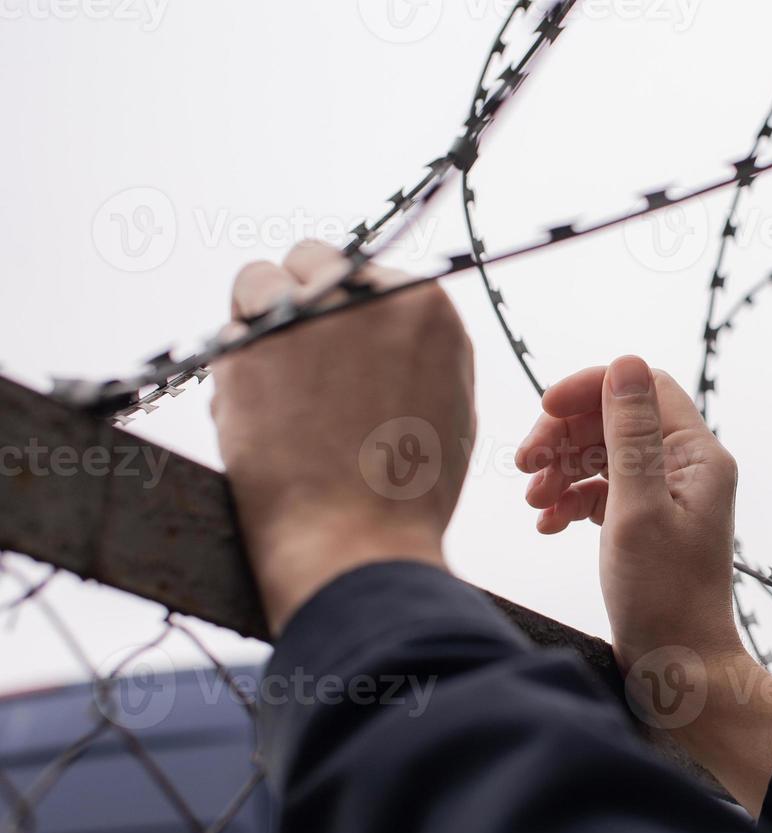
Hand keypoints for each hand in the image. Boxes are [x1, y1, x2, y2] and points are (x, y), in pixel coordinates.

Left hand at [212, 241, 475, 634]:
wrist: (359, 541)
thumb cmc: (409, 492)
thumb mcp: (449, 407)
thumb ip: (418, 352)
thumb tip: (383, 331)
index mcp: (425, 305)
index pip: (369, 273)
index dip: (349, 311)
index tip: (341, 348)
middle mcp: (368, 294)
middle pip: (312, 259)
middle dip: (300, 298)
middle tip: (297, 355)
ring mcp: (305, 315)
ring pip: (258, 281)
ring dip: (258, 322)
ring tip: (271, 382)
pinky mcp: (249, 346)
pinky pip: (228, 335)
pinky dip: (235, 371)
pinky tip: (257, 418)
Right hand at [517, 357, 771, 813]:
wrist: (678, 670)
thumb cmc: (663, 598)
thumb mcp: (636, 509)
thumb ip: (629, 435)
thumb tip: (624, 363)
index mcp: (698, 456)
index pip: (641, 385)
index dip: (589, 389)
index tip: (544, 412)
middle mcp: (687, 469)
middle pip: (615, 418)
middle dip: (565, 434)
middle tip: (524, 465)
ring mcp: (667, 498)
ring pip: (602, 455)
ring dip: (561, 468)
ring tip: (532, 501)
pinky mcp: (645, 526)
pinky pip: (601, 492)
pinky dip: (570, 500)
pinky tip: (547, 524)